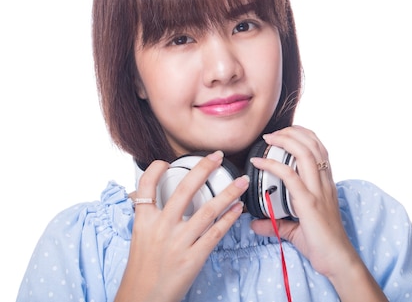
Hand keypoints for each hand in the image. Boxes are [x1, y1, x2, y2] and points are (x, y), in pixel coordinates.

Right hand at [114, 151, 248, 301]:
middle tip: (218, 156)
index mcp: (144, 221)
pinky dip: (229, 217)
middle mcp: (161, 228)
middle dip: (204, 168)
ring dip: (229, 192)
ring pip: (208, 209)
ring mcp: (178, 242)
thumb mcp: (139, 238)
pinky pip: (216, 232)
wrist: (142, 299)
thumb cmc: (142, 270)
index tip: (168, 161)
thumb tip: (157, 198)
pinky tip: (238, 207)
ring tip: (241, 181)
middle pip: (185, 189)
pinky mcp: (193, 257)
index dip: (156, 168)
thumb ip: (150, 216)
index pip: (145, 185)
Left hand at [249, 126, 386, 301]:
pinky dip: (272, 165)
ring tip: (269, 139)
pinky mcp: (309, 202)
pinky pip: (290, 176)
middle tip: (273, 133)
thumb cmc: (322, 244)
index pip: (320, 148)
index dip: (304, 134)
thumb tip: (255, 223)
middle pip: (313, 144)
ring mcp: (318, 191)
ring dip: (285, 141)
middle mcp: (324, 183)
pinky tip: (259, 161)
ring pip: (305, 153)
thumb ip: (276, 223)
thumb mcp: (296, 229)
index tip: (287, 132)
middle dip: (293, 132)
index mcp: (326, 184)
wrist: (337, 259)